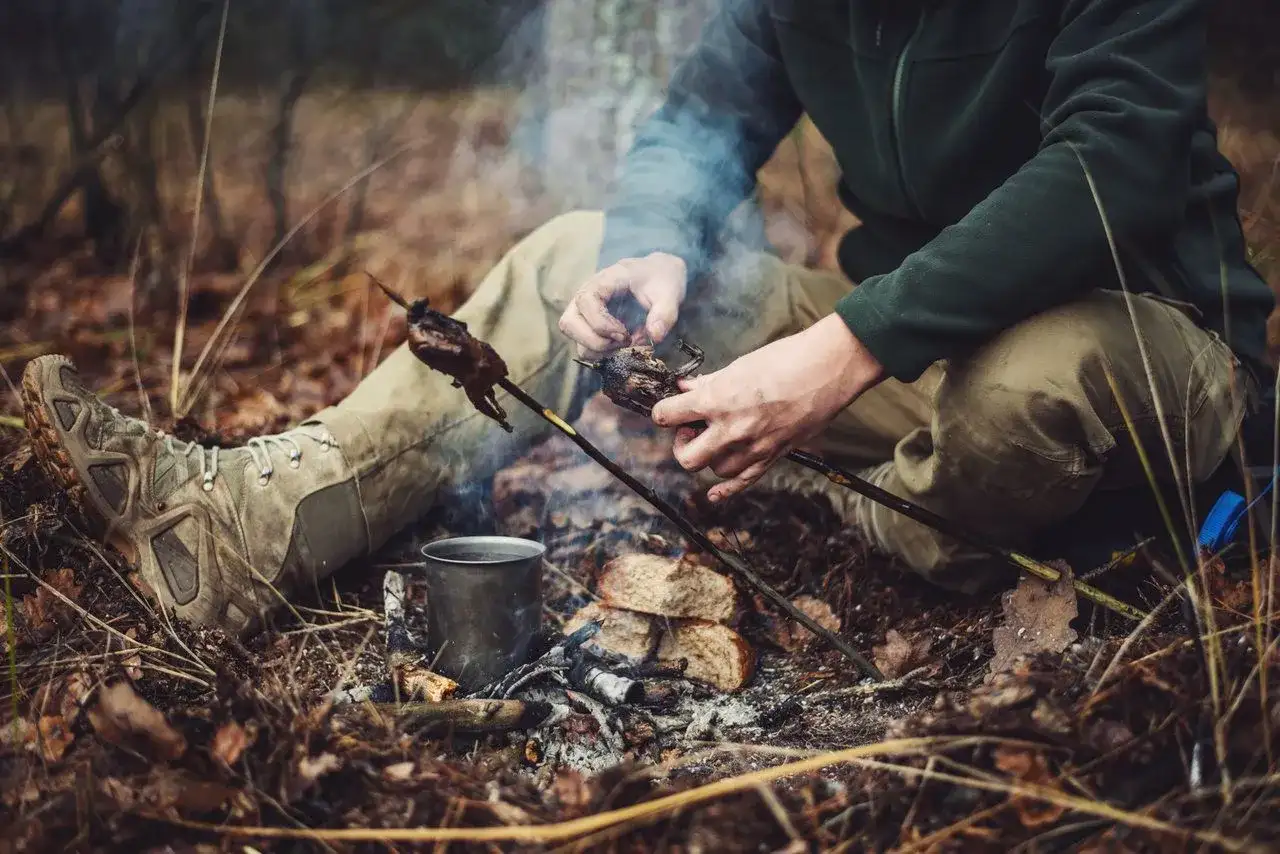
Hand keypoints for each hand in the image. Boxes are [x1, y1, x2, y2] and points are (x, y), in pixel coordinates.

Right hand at [558, 252, 686, 356]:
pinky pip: (584, 345)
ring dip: (598, 349)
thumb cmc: (660, 281)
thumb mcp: (670, 293)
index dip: (601, 324)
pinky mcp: (589, 325)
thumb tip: (654, 336)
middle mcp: (586, 295)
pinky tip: (622, 345)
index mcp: (604, 281)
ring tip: (624, 343)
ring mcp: (584, 311)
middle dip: (595, 341)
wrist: (658, 278)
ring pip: (573, 338)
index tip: (625, 335)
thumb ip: (664, 313)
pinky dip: (601, 352)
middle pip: (569, 323)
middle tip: (623, 341)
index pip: (585, 302)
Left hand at [651, 314, 884, 501]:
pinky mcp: (772, 457)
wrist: (828, 369)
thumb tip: (685, 387)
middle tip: (692, 428)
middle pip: (687, 457)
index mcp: (717, 401)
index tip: (669, 410)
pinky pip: (741, 484)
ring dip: (709, 457)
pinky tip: (714, 494)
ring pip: (713, 471)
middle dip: (682, 443)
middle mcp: (731, 430)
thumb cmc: (786, 359)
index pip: (667, 415)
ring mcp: (753, 448)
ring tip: (716, 440)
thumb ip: (709, 382)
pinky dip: (724, 492)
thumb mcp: (739, 365)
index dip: (663, 412)